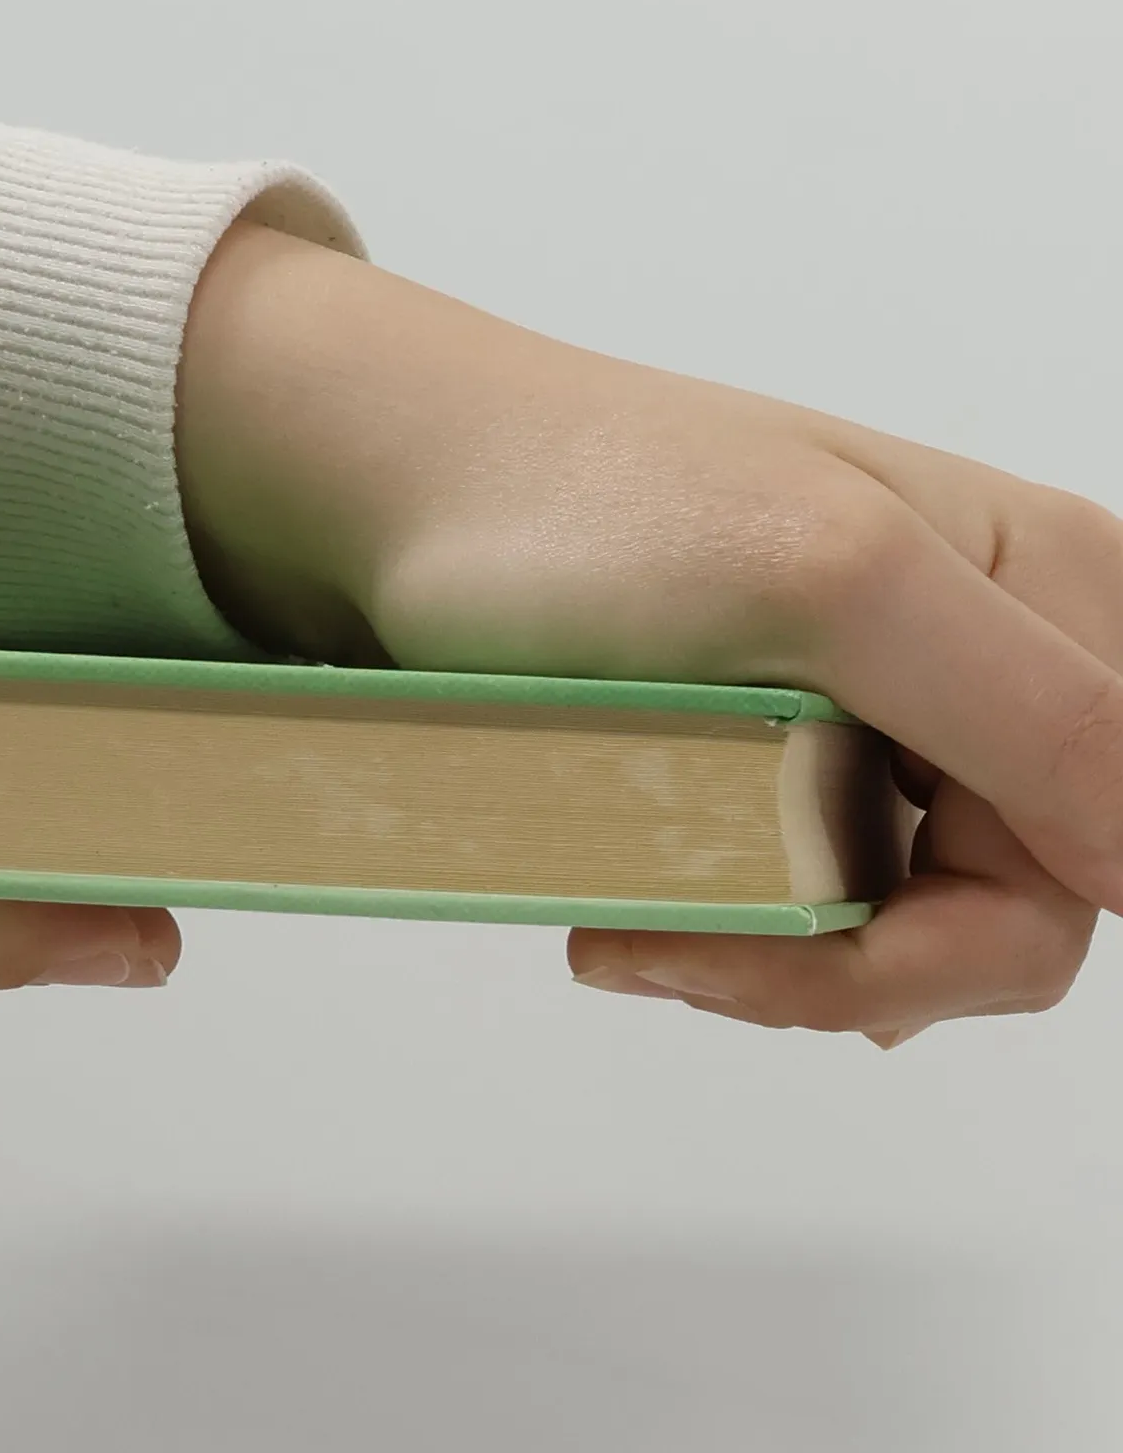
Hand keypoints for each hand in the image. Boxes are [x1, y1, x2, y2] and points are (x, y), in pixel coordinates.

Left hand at [177, 223, 1122, 1044]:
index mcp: (1050, 589)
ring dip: (778, 956)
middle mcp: (990, 651)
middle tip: (658, 943)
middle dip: (844, 964)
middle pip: (1008, 911)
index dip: (943, 948)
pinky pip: (825, 895)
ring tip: (634, 921)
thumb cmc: (579, 504)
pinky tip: (647, 912)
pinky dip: (741, 931)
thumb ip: (1039, 712)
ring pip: (910, 920)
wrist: (399, 489)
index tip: (768, 955)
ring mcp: (886, 708)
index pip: (1096, 857)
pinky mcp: (792, 750)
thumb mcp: (831, 588)